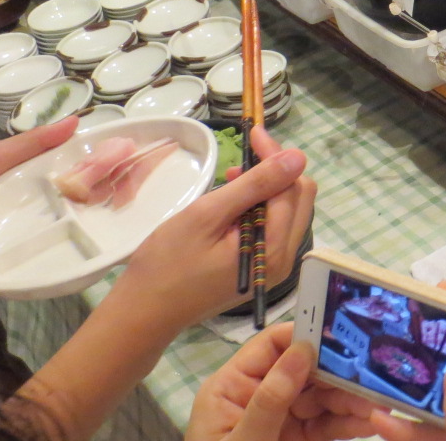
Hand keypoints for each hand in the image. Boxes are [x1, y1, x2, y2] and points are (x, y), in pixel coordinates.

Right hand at [110, 126, 315, 331]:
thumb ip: (255, 185)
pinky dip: (259, 208)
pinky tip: (234, 202)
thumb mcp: (208, 215)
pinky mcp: (260, 268)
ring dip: (267, 188)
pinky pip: (273, 228)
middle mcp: (284, 258)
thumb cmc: (168, 262)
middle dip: (276, 170)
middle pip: (299, 199)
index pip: (294, 187)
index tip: (253, 133)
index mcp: (275, 248)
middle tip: (242, 156)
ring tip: (232, 178)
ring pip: (288, 212)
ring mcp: (273, 266)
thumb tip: (299, 157)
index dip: (277, 156)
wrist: (145, 311)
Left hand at [187, 323, 418, 440]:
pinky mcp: (296, 439)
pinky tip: (372, 421)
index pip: (272, 345)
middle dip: (339, 373)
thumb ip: (269, 400)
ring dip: (351, 399)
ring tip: (381, 402)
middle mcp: (258, 395)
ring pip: (321, 398)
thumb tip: (301, 350)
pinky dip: (349, 423)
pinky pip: (325, 424)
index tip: (344, 335)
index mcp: (232, 386)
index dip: (306, 336)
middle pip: (305, 370)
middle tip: (375, 372)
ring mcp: (280, 418)